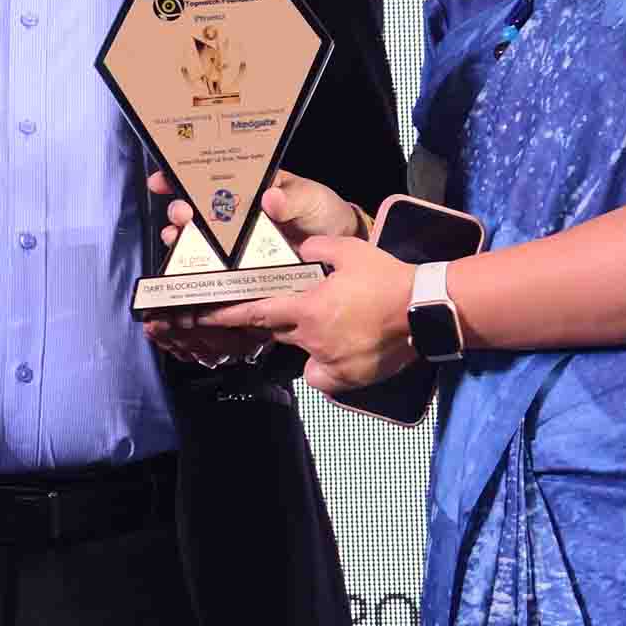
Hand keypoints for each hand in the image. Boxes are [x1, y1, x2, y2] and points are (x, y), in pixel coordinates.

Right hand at [144, 164, 365, 258]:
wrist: (338, 247)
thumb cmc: (322, 212)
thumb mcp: (310, 197)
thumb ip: (291, 198)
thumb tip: (270, 199)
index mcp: (246, 188)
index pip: (208, 177)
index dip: (180, 176)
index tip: (162, 179)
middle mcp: (233, 214)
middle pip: (195, 210)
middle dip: (179, 210)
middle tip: (181, 215)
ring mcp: (234, 242)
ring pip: (197, 239)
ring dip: (181, 239)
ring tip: (177, 239)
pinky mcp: (240, 268)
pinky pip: (215, 269)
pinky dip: (199, 271)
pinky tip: (189, 272)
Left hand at [230, 231, 418, 394]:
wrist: (423, 310)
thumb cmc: (386, 279)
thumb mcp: (350, 251)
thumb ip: (317, 246)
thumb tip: (302, 246)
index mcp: (307, 309)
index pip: (255, 314)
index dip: (226, 316)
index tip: (201, 317)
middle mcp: (311, 339)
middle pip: (280, 332)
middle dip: (284, 322)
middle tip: (305, 309)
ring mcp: (328, 362)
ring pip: (303, 352)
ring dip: (309, 339)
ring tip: (338, 326)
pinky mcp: (347, 379)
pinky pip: (322, 375)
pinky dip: (325, 367)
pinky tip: (341, 353)